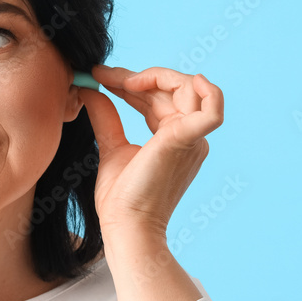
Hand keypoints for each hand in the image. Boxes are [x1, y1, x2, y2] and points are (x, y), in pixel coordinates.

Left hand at [79, 65, 223, 235]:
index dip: (131, 82)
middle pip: (171, 89)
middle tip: (100, 75)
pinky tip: (170, 79)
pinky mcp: (187, 141)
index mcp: (174, 137)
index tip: (99, 75)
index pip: (159, 97)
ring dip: (155, 76)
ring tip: (120, 80)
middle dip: (135, 77)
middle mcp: (188, 136)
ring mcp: (191, 138)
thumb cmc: (121, 199)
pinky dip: (206, 92)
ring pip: (189, 88)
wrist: (126, 225)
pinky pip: (212, 111)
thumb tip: (89, 91)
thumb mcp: (112, 147)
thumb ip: (107, 118)